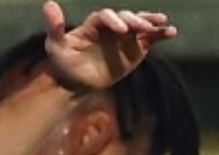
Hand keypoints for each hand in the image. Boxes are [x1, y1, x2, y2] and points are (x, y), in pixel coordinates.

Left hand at [40, 2, 176, 95]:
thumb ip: (54, 26)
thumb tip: (48, 4)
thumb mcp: (55, 46)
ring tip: (162, 23)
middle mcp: (112, 26)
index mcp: (95, 23)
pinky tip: (171, 32)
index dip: (114, 20)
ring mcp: (126, 36)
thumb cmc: (64, 63)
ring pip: (140, 25)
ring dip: (151, 22)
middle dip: (135, 21)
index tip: (120, 30)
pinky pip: (150, 39)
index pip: (106, 16)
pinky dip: (161, 35)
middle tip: (141, 27)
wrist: (76, 83)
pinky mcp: (136, 48)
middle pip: (127, 18)